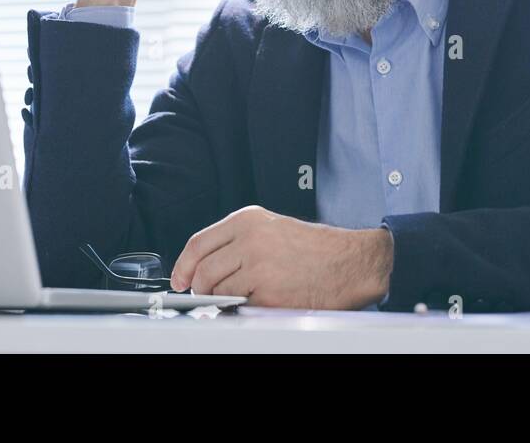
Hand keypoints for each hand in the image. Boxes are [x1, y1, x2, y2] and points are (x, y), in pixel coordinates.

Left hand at [169, 205, 393, 308]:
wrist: (349, 263)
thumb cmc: (315, 248)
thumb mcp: (272, 228)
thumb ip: (238, 241)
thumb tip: (205, 266)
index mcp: (248, 219)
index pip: (199, 243)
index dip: (183, 266)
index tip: (180, 279)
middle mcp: (250, 240)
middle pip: (203, 271)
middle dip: (201, 288)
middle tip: (207, 295)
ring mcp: (258, 266)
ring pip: (218, 290)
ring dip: (222, 300)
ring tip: (240, 297)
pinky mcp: (268, 293)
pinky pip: (240, 306)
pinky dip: (243, 309)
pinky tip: (259, 302)